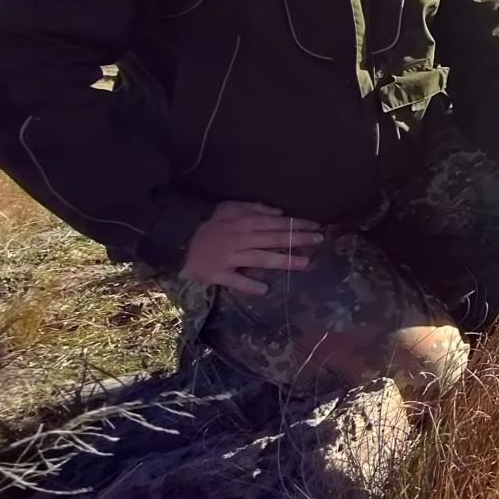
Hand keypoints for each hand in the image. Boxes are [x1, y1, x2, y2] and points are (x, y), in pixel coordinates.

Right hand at [179, 200, 324, 296]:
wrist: (179, 239)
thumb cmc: (210, 223)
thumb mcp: (231, 208)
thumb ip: (256, 208)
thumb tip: (280, 212)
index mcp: (245, 222)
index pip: (277, 223)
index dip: (298, 224)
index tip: (316, 227)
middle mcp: (241, 238)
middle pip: (274, 239)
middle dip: (298, 240)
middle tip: (319, 241)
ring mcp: (230, 257)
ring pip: (260, 259)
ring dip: (283, 261)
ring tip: (304, 264)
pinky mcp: (217, 273)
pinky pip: (235, 280)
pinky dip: (248, 285)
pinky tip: (264, 290)